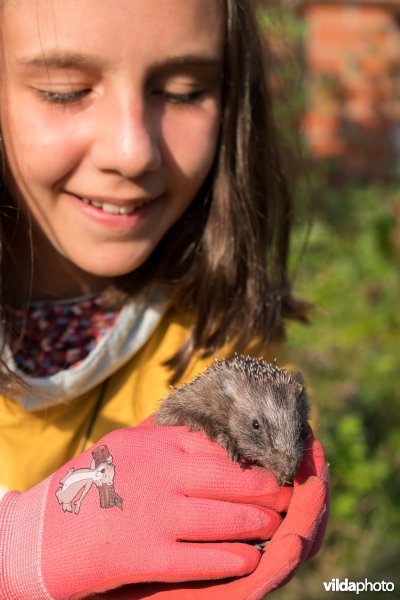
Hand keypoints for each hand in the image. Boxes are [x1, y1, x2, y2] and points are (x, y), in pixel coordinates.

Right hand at [97, 427, 328, 598]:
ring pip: (226, 517)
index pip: (219, 446)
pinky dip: (231, 558)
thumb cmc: (86, 485)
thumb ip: (166, 442)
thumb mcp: (126, 447)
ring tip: (276, 526)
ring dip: (258, 524)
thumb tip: (210, 443)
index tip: (271, 465)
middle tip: (287, 496)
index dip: (252, 457)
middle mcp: (162, 472)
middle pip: (233, 479)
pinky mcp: (145, 553)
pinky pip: (203, 557)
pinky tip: (249, 560)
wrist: (39, 532)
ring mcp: (156, 513)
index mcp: (157, 443)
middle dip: (267, 489)